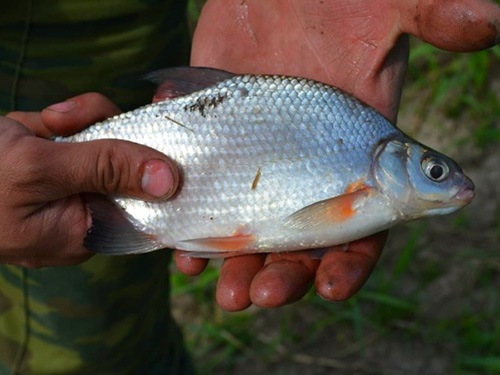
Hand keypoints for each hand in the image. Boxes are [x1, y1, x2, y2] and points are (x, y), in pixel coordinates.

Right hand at [2, 93, 177, 267]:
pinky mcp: (56, 166)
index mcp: (87, 231)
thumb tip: (170, 180)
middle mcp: (84, 213)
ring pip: (102, 142)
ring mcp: (70, 188)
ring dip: (74, 123)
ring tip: (41, 126)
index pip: (145, 202)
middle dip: (99, 135)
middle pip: (125, 164)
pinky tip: (31, 125)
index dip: (157, 168)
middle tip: (62, 126)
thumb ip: (104, 169)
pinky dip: (58, 121)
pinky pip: (78, 135)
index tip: (164, 139)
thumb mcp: (39, 172)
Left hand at [179, 0, 499, 309]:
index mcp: (354, 155)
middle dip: (282, 275)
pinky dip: (194, 231)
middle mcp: (307, 170)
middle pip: (300, 242)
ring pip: (251, 232)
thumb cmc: (339, 0)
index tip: (332, 286)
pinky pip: (207, 200)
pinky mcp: (217, 148)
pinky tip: (183, 252)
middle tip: (257, 295)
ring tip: (221, 289)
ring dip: (235, 266)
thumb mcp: (383, 7)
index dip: (351, 260)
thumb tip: (488, 18)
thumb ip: (431, 15)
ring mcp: (258, 163)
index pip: (363, 223)